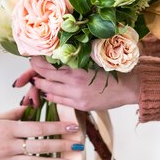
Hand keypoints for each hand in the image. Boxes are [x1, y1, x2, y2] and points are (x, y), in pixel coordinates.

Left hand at [15, 58, 139, 110]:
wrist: (128, 86)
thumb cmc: (111, 70)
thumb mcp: (92, 59)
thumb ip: (74, 59)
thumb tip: (57, 54)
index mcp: (76, 68)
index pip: (48, 65)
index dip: (37, 62)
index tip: (32, 57)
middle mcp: (73, 83)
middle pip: (45, 78)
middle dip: (36, 73)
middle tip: (32, 68)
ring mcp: (76, 96)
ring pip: (50, 91)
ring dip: (41, 85)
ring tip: (37, 80)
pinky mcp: (80, 105)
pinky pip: (59, 101)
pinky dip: (51, 95)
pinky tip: (48, 91)